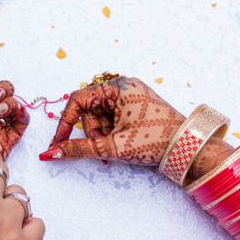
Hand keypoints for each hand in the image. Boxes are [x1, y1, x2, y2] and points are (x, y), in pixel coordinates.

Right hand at [39, 76, 184, 164]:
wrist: (187, 149)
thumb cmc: (156, 141)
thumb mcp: (113, 146)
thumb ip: (79, 149)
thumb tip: (52, 153)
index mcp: (117, 86)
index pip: (77, 100)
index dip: (65, 123)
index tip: (59, 143)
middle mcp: (123, 87)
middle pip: (88, 111)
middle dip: (91, 133)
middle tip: (101, 149)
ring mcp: (129, 97)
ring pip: (99, 118)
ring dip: (101, 136)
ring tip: (116, 149)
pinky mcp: (134, 108)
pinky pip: (111, 120)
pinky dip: (110, 135)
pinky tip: (120, 145)